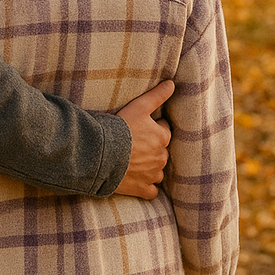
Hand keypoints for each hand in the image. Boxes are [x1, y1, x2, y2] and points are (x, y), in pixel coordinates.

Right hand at [114, 80, 173, 198]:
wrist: (102, 154)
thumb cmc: (120, 128)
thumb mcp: (139, 107)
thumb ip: (157, 95)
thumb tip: (172, 83)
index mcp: (162, 137)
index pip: (163, 130)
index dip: (152, 127)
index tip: (139, 127)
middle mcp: (162, 157)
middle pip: (161, 151)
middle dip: (152, 148)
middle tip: (135, 144)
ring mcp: (152, 174)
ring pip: (157, 171)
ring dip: (150, 167)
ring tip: (134, 161)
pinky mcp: (142, 188)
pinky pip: (152, 191)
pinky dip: (147, 186)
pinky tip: (138, 180)